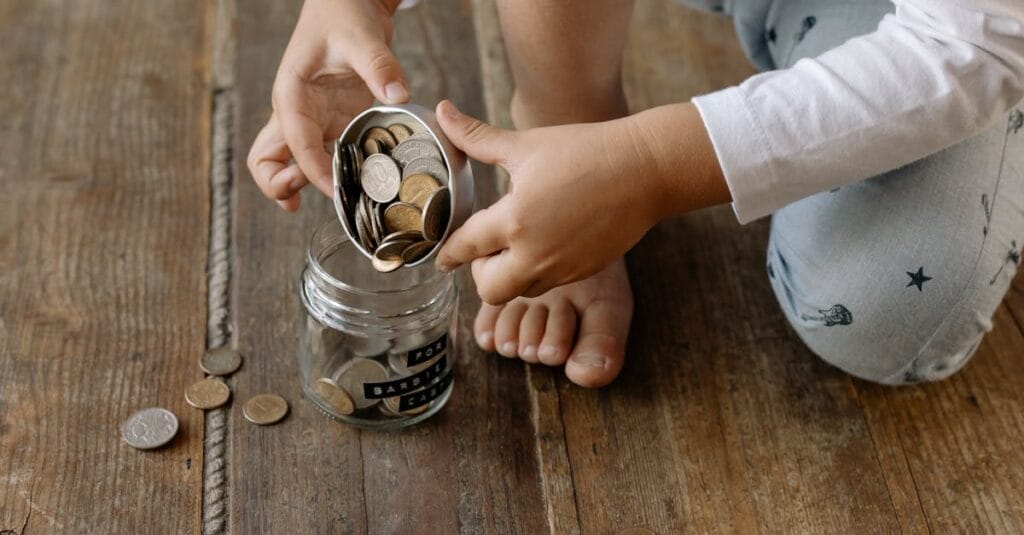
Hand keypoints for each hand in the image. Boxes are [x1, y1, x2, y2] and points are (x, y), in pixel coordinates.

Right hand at [247, 0, 407, 211]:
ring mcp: (312, 121)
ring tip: (337, 203)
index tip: (339, 190)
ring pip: (290, 165)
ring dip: (303, 187)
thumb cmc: (344, 13)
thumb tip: (397, 94)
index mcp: (291, 95)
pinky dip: (332, 176)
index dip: (313, 173)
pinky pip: (323, 158)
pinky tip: (357, 188)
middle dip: (280, 186)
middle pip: (267, 162)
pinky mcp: (331, 123)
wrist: (348, 2)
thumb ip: (379, 65)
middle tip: (311, 200)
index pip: (295, 145)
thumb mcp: (362, 36)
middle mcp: (295, 113)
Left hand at [434, 101, 667, 304]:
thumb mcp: (526, 144)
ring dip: (511, 274)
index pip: (466, 248)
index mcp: (515, 219)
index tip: (442, 257)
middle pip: (489, 289)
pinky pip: (549, 284)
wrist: (646, 169)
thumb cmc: (586, 150)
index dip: (448, 253)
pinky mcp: (584, 271)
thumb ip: (477, 137)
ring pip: (520, 291)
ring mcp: (562, 267)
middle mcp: (535, 253)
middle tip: (488, 248)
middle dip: (481, 273)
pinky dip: (538, 271)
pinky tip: (546, 241)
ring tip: (519, 241)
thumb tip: (441, 111)